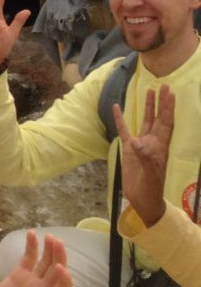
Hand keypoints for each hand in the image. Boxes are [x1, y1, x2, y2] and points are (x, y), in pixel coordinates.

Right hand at [0, 231, 71, 286]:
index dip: (65, 280)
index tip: (60, 269)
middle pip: (56, 272)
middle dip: (59, 257)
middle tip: (57, 242)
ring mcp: (31, 283)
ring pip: (45, 262)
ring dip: (49, 249)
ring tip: (50, 236)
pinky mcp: (18, 276)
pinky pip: (27, 258)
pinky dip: (31, 246)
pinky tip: (31, 234)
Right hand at [113, 85, 173, 227]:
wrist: (142, 200)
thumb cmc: (151, 189)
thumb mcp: (151, 176)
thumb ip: (145, 159)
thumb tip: (137, 142)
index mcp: (161, 146)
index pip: (166, 123)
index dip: (169, 108)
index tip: (170, 93)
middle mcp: (152, 142)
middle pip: (159, 118)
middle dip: (162, 103)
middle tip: (164, 86)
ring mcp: (140, 144)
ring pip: (146, 120)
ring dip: (148, 106)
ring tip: (149, 90)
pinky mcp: (128, 148)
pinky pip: (124, 129)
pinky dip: (120, 118)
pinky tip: (116, 107)